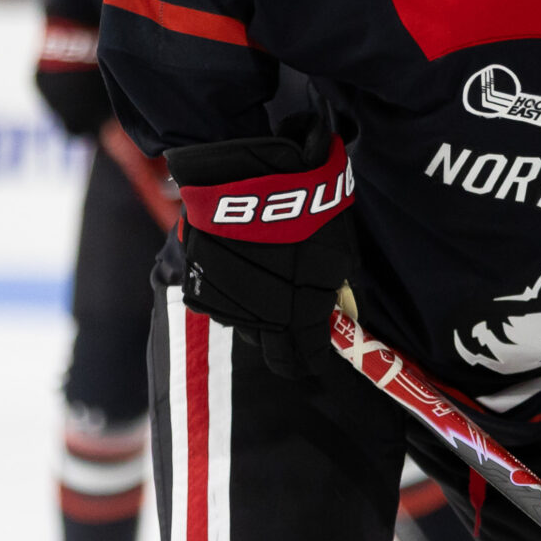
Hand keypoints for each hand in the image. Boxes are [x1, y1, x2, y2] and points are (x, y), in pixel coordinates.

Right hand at [167, 127, 354, 377]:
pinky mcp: (199, 286)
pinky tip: (240, 272)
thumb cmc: (308, 214)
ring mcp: (227, 306)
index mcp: (299, 320)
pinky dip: (231, 296)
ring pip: (244, 327)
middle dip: (285, 346)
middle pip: (271, 354)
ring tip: (266, 287)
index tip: (315, 351)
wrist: (252, 181)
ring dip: (256, 318)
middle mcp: (260, 322)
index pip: (306, 360)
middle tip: (293, 329)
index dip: (313, 358)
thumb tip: (341, 307)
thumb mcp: (341, 254)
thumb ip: (339, 288)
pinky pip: (219, 304)